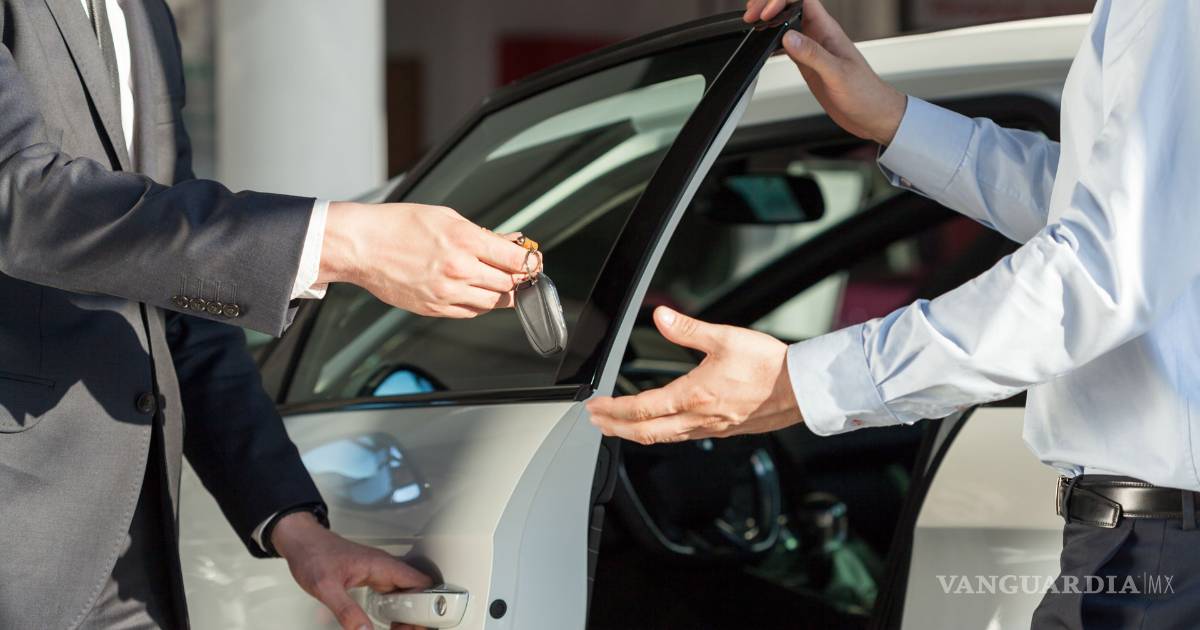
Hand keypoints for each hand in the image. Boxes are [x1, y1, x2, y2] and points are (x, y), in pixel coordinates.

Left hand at [272, 511, 432, 629]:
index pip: (420, 583)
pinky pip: (393, 594)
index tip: (420, 622)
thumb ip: (346, 611)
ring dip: (407, 613)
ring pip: (406, 594)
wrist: (301, 541)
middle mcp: (384, 567)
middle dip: (417, 614)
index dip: (426, 604)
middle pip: (417, 591)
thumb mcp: (326, 587)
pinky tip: (390, 621)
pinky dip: (396, 609)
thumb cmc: (312, 554)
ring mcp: (379, 572)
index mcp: (381, 565)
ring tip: (401, 629)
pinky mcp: (371, 578)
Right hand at [319, 201, 536, 317]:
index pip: (515, 260)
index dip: (530, 262)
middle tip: (518, 273)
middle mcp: (459, 269)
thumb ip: (481, 233)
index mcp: (465, 240)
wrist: (362, 246)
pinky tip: (475, 291)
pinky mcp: (434, 308)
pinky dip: (479, 303)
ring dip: (500, 293)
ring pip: (492, 302)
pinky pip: (470, 312)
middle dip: (517, 279)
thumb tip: (509, 243)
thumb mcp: (446, 217)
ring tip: (497, 281)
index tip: (533, 262)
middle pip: (508, 284)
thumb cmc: (399, 225)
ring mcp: (447, 293)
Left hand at [586, 307, 802, 444]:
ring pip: (663, 438)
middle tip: (597, 421)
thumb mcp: (725, 338)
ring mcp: (710, 428)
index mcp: (693, 395)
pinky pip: (683, 437)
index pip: (641, 408)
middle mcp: (698, 418)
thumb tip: (662, 316)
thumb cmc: (769, 365)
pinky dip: (661, 434)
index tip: (596, 406)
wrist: (801, 389)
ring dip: (636, 433)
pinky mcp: (723, 430)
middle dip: (616, 427)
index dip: (613, 409)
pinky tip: (661, 427)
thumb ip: (689, 329)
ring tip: (619, 426)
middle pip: (645, 432)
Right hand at [744, 0, 906, 144]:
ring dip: (769, 20)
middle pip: (791, 6)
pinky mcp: (809, 64)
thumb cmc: (865, 93)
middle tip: (751, 16)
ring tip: (751, 22)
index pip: (802, 0)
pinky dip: (772, 42)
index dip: (781, 0)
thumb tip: (788, 37)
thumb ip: (813, 54)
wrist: (872, 114)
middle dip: (769, 4)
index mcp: (828, 31)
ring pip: (787, 23)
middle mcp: (819, 36)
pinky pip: (787, 45)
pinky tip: (764, 46)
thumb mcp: (837, 74)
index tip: (766, 14)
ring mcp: (813, 49)